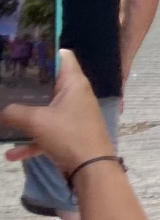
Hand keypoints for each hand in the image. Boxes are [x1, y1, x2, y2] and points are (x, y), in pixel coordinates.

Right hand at [2, 54, 115, 175]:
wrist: (91, 169)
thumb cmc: (68, 135)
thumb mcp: (36, 121)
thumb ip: (13, 112)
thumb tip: (2, 111)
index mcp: (73, 83)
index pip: (62, 56)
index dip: (44, 51)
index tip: (22, 53)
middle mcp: (74, 96)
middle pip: (47, 84)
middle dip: (25, 85)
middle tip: (5, 84)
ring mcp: (71, 116)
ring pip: (43, 110)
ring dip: (23, 117)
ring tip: (3, 116)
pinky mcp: (67, 135)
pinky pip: (44, 134)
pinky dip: (29, 142)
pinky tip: (11, 154)